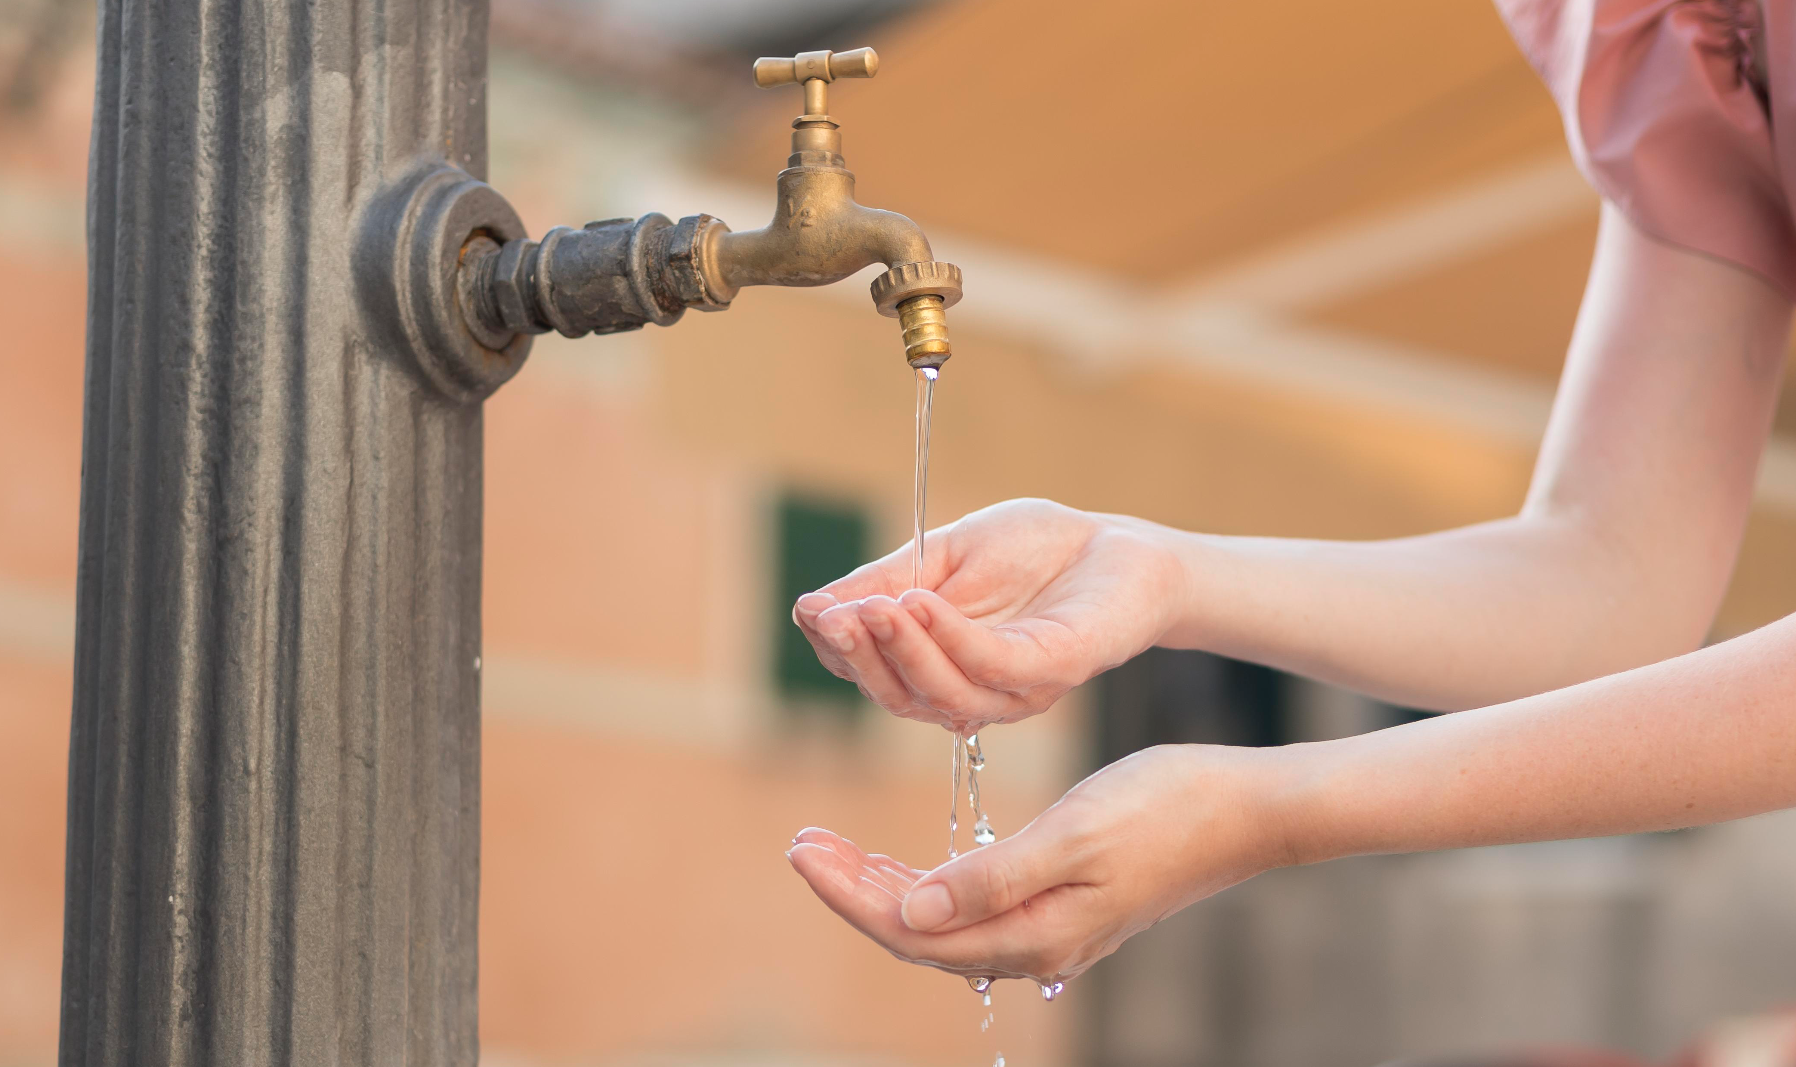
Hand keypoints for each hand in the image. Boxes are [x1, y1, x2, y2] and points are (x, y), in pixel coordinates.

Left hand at [785, 744, 1294, 984]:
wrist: (1245, 809)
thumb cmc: (1166, 807)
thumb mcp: (1073, 834)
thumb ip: (991, 878)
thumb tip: (911, 910)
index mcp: (1032, 932)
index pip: (911, 928)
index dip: (850, 893)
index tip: (803, 850)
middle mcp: (1036, 944)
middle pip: (918, 931)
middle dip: (854, 889)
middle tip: (802, 843)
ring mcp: (1051, 929)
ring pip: (942, 921)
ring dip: (885, 886)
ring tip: (835, 849)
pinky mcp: (1063, 906)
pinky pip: (973, 908)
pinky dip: (929, 883)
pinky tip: (908, 863)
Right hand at [790, 498, 1184, 728]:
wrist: (1120, 543)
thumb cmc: (1035, 550)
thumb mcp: (944, 556)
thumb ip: (886, 582)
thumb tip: (811, 608)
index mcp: (939, 667)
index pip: (873, 672)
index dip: (837, 646)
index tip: (810, 609)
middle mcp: (972, 692)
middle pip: (899, 696)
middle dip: (860, 657)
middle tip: (830, 617)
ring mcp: (1014, 690)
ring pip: (941, 693)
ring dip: (900, 650)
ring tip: (871, 608)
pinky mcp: (1053, 670)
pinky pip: (992, 667)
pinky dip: (950, 638)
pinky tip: (920, 603)